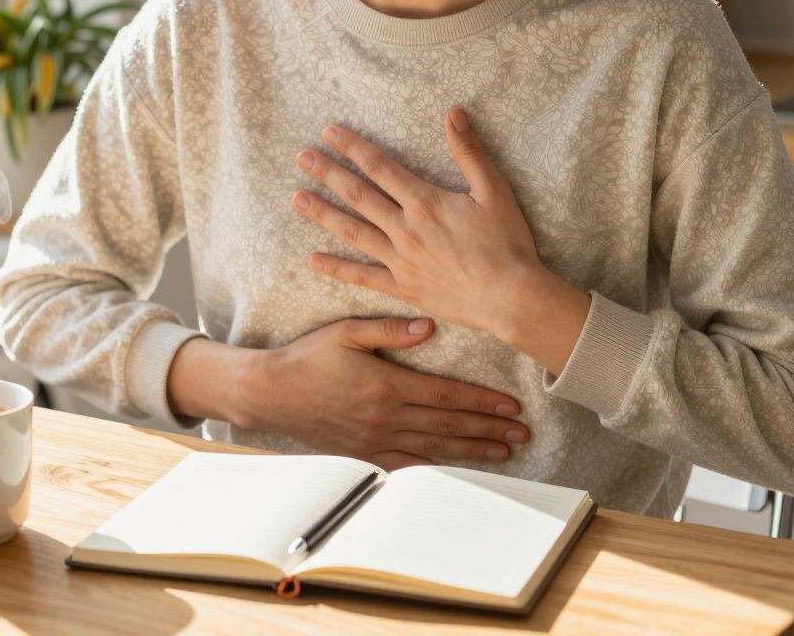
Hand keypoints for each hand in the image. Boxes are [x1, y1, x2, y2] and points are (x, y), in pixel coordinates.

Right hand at [235, 317, 529, 469]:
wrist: (270, 394)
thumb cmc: (307, 358)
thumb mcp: (345, 332)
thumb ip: (388, 330)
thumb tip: (429, 325)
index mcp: (387, 385)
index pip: (448, 395)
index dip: (483, 400)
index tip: (512, 404)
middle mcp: (387, 417)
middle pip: (450, 424)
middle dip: (490, 428)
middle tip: (523, 432)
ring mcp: (376, 440)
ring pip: (436, 447)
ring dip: (473, 449)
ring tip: (504, 451)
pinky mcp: (364, 454)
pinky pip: (408, 464)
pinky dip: (437, 465)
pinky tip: (457, 467)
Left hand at [290, 108, 590, 373]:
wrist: (510, 296)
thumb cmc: (507, 243)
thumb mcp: (494, 190)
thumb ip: (469, 151)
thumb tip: (453, 112)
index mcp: (425, 202)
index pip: (380, 167)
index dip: (353, 147)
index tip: (329, 133)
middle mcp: (405, 229)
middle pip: (358, 195)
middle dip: (328, 173)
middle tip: (301, 157)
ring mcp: (400, 260)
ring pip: (352, 232)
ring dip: (323, 214)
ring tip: (296, 199)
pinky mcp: (402, 288)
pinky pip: (362, 277)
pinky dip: (336, 268)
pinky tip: (312, 260)